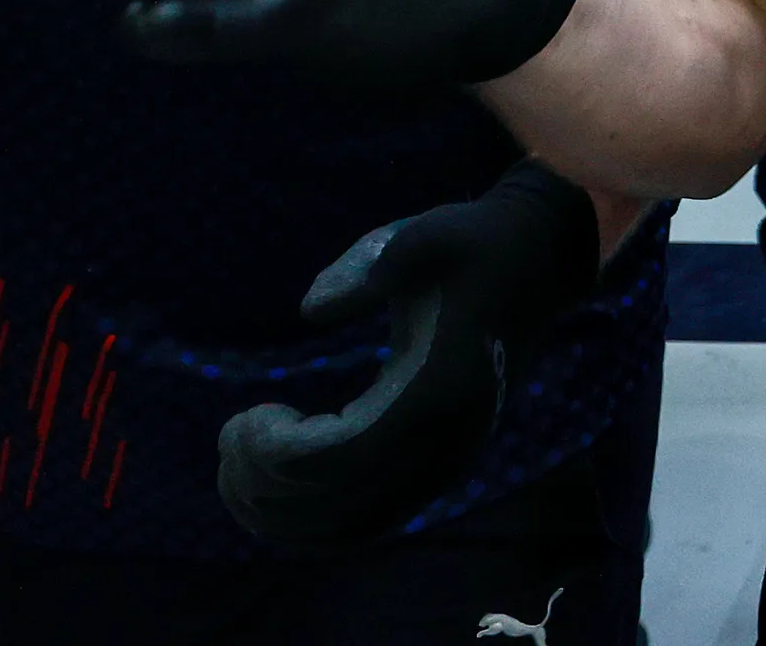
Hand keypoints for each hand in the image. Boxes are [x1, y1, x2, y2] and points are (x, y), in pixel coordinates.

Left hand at [217, 158, 600, 545]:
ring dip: (285, 514)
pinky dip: (316, 523)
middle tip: (230, 435)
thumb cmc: (470, 243)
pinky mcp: (440, 465)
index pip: (347, 458)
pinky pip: (371, 521)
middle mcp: (450, 442)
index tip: (247, 415)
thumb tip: (311, 308)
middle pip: (343, 505)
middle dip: (268, 484)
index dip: (282, 453)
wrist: (536, 262)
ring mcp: (449, 461)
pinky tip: (273, 491)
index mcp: (443, 391)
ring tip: (235, 468)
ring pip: (355, 526)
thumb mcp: (422, 239)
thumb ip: (369, 268)